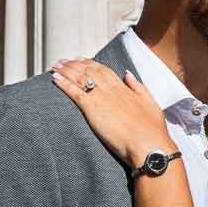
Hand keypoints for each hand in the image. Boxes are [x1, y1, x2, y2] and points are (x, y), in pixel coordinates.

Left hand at [51, 59, 174, 168]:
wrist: (149, 146)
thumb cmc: (152, 130)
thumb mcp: (150, 103)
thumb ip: (138, 87)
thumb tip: (128, 74)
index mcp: (124, 88)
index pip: (104, 70)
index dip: (91, 64)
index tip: (81, 60)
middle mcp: (111, 89)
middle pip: (89, 71)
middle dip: (74, 64)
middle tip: (63, 61)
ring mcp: (101, 98)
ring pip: (80, 78)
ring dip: (66, 70)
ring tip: (55, 66)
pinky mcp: (92, 109)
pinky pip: (75, 92)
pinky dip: (63, 83)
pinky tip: (55, 78)